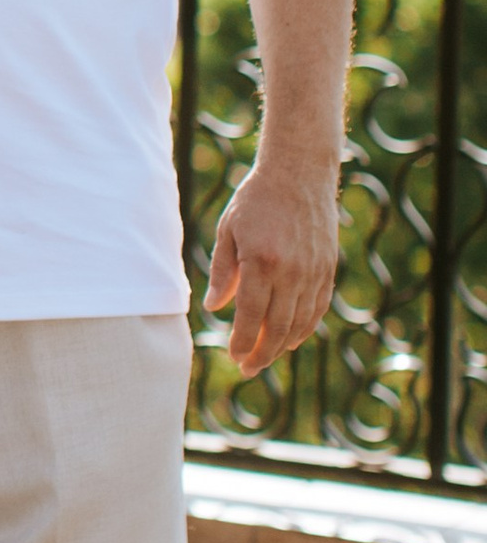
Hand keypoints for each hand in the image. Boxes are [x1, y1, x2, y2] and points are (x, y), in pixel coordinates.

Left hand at [207, 150, 340, 374]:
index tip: (233, 357)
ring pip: (300, 323)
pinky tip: (290, 339)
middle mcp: (291, 271)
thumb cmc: (256, 199)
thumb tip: (214, 307)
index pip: (250, 315)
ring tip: (265, 357)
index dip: (241, 341)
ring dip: (282, 346)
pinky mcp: (328, 269)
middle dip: (261, 353)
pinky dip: (304, 328)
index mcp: (261, 261)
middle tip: (247, 368)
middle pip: (277, 327)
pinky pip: (317, 308)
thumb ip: (223, 271)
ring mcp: (313, 272)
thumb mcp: (229, 229)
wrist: (299, 174)